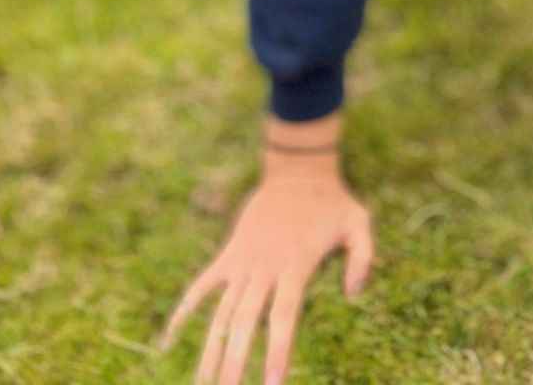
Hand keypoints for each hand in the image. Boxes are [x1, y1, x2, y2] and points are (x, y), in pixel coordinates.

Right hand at [161, 125, 372, 384]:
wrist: (297, 169)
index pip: (283, 317)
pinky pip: (202, 285)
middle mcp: (265, 268)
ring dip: (209, 350)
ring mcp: (243, 262)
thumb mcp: (359, 222)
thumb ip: (363, 257)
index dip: (277, 351)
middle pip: (245, 323)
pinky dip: (185, 309)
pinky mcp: (229, 254)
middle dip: (235, 363)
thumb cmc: (332, 201)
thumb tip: (354, 294)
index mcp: (295, 266)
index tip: (272, 384)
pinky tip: (169, 338)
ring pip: (221, 313)